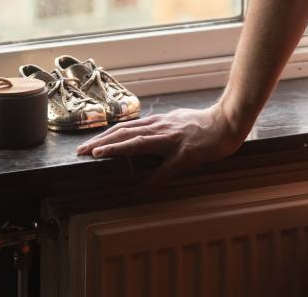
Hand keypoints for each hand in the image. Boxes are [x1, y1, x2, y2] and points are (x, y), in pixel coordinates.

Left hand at [75, 102, 247, 181]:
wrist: (227, 122)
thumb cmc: (203, 124)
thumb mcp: (175, 121)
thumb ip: (158, 128)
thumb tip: (142, 134)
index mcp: (158, 123)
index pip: (124, 128)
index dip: (104, 135)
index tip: (87, 145)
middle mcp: (160, 128)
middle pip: (124, 132)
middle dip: (100, 141)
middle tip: (80, 151)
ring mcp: (171, 140)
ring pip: (138, 143)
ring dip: (115, 148)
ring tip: (96, 155)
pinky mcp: (185, 154)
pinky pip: (166, 169)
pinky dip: (153, 178)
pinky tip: (141, 186)